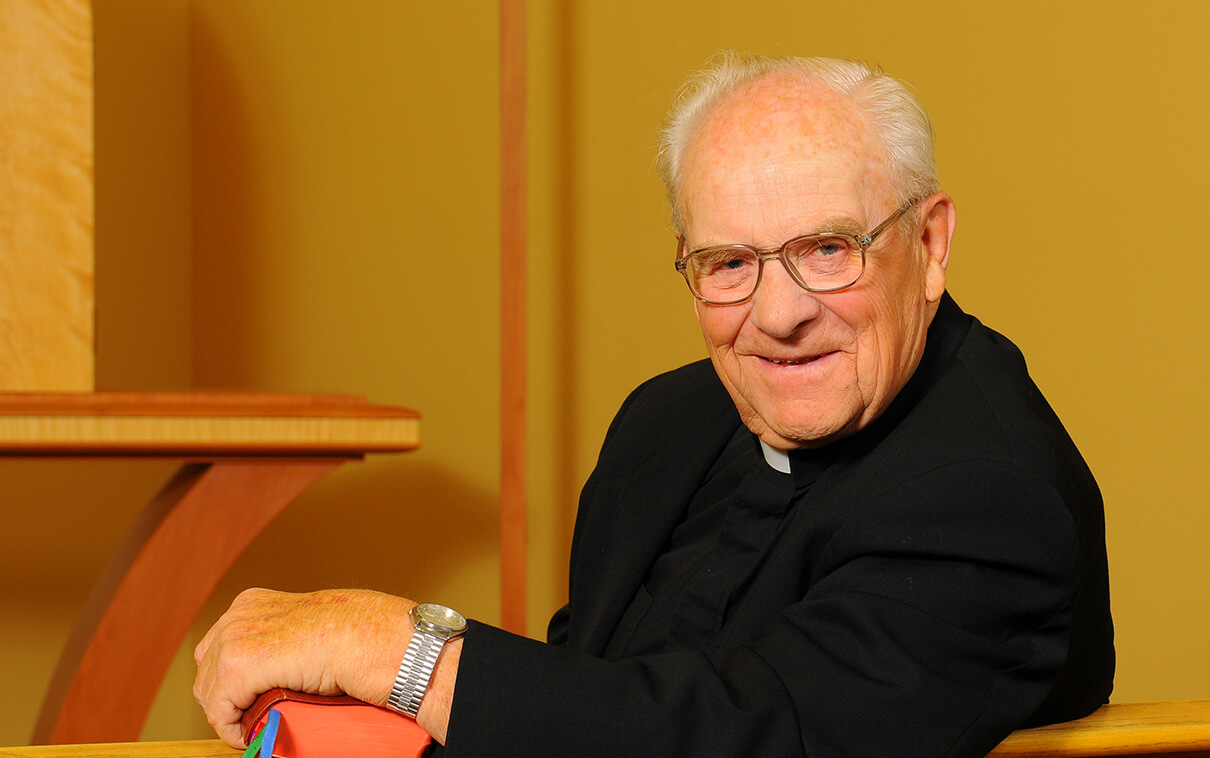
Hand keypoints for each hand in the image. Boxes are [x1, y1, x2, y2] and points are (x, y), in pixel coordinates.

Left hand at [193, 588, 415, 746]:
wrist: (378, 637)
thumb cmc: (362, 635)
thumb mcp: (310, 629)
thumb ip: (284, 641)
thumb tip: (276, 672)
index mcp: (253, 602)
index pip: (218, 649)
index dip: (229, 683)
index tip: (248, 703)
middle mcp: (239, 614)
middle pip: (206, 671)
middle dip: (225, 699)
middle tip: (251, 718)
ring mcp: (237, 638)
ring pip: (208, 692)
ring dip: (229, 713)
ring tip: (255, 724)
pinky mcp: (240, 666)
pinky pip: (218, 710)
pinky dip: (231, 728)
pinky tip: (250, 732)